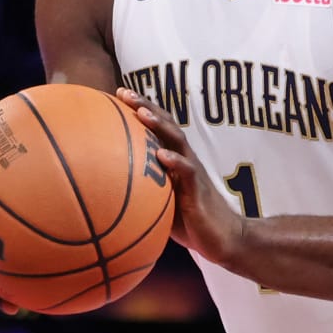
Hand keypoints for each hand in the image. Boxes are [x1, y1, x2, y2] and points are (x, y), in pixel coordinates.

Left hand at [115, 88, 246, 268]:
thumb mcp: (163, 202)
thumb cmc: (190, 221)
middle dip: (146, 106)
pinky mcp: (199, 190)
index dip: (142, 108)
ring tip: (142, 114)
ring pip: (177, 141)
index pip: (158, 127)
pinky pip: (187, 172)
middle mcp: (185, 160)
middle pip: (166, 125)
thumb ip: (144, 189)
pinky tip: (161, 155)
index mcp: (176, 160)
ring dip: (159, 125)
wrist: (224, 239)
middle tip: (125, 93)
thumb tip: (108, 190)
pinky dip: (174, 161)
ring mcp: (193, 172)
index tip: (120, 93)